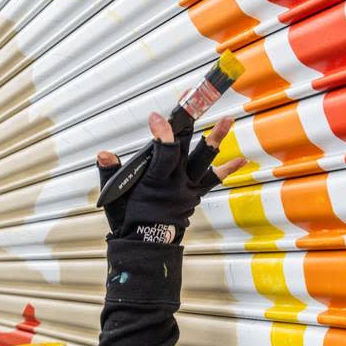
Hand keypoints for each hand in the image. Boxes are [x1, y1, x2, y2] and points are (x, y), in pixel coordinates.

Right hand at [95, 113, 245, 242]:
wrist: (147, 246)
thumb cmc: (128, 219)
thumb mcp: (114, 197)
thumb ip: (110, 172)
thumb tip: (104, 154)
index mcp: (155, 182)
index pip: (163, 154)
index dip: (162, 134)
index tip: (157, 117)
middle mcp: (176, 184)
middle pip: (185, 149)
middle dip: (188, 123)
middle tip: (195, 99)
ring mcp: (189, 189)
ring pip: (204, 162)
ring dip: (216, 139)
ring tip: (227, 119)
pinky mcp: (195, 194)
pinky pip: (213, 180)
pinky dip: (227, 170)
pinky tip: (241, 159)